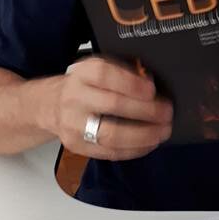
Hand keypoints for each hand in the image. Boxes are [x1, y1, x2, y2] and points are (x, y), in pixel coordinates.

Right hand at [52, 56, 172, 160]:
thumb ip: (123, 72)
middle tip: (166, 113)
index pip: (105, 75)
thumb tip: (150, 82)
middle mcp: (75, 98)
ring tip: (162, 131)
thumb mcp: (99, 68)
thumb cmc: (85, 85)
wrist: (51, 105)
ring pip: (111, 134)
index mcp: (83, 74)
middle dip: (146, 111)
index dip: (131, 83)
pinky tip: (148, 143)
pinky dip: (133, 149)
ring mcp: (74, 125)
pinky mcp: (77, 146)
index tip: (153, 90)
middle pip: (113, 105)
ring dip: (143, 135)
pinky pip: (109, 152)